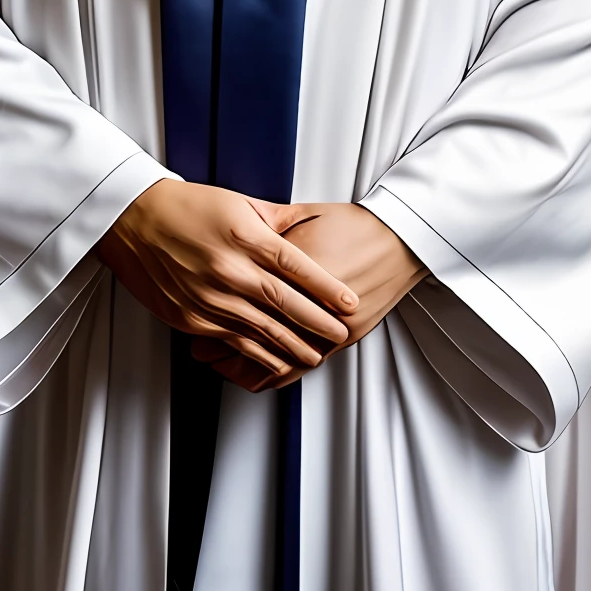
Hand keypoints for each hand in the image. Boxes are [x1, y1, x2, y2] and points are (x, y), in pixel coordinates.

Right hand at [96, 181, 357, 382]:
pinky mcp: (193, 318)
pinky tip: (277, 361)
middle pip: (283, 301)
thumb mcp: (237, 201)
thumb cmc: (186, 207)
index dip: (326, 287)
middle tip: (341, 334)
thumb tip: (308, 226)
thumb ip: (276, 219)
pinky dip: (258, 354)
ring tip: (316, 354)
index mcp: (243, 235)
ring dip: (292, 345)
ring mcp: (209, 296)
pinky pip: (233, 341)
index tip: (349, 301)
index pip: (295, 265)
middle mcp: (228, 268)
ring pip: (261, 328)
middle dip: (317, 321)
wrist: (134, 222)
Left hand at [191, 203, 425, 391]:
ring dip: (241, 362)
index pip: (241, 290)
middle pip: (252, 327)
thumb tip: (233, 226)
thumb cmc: (352, 223)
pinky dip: (273, 374)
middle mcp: (306, 298)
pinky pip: (301, 366)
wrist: (399, 239)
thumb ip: (266, 223)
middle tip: (195, 341)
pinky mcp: (342, 339)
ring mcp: (325, 323)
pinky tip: (254, 376)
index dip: (212, 303)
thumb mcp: (302, 214)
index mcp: (291, 263)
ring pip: (274, 355)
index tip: (191, 306)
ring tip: (216, 362)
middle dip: (219, 337)